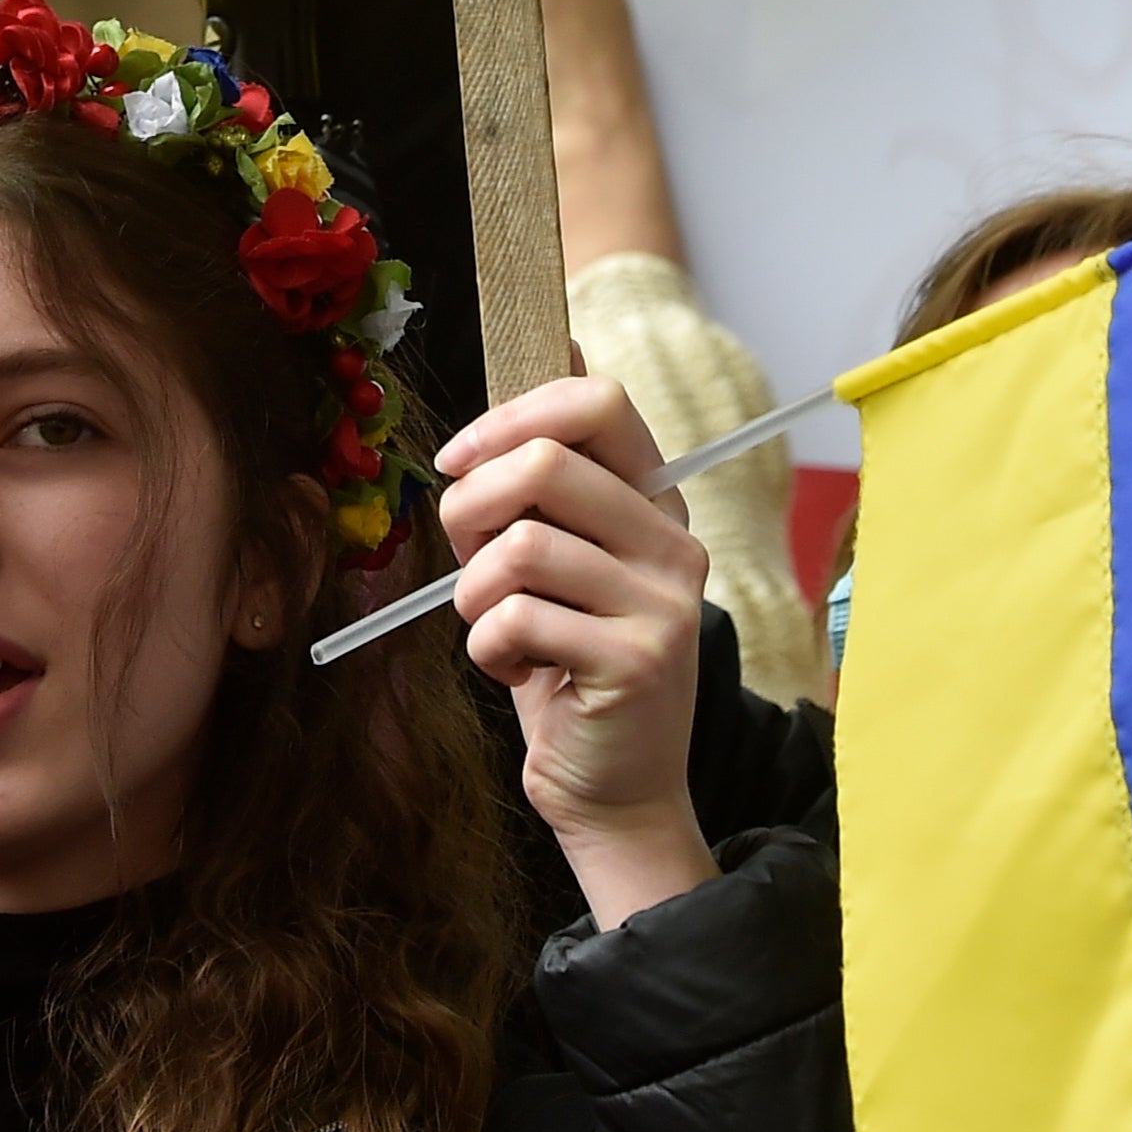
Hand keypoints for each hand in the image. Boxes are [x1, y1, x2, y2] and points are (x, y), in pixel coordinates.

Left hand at [436, 370, 715, 928]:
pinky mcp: (636, 662)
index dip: (509, 415)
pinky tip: (514, 669)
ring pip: (521, 545)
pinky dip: (486, 647)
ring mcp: (664, 604)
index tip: (458, 460)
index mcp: (654, 503)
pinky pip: (516, 618)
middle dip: (470, 505)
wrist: (612, 787)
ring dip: (473, 591)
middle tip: (467, 558)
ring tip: (492, 625)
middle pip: (547, 463)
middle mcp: (673, 544)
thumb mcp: (560, 556)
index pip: (599, 402)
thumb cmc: (564, 658)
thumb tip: (563, 344)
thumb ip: (553, 474)